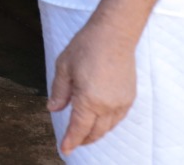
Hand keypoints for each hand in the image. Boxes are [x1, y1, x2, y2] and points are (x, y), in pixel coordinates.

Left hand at [47, 21, 137, 154]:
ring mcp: (121, 102)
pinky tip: (99, 121)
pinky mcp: (130, 97)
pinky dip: (107, 124)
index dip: (71, 141)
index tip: (65, 149)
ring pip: (108, 127)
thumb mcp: (64, 67)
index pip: (79, 128)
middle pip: (95, 132)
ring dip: (96, 133)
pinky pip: (118, 118)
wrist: (114, 34)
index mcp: (89, 100)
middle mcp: (108, 105)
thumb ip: (59, 92)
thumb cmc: (87, 47)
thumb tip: (53, 109)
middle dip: (83, 140)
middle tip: (72, 143)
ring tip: (84, 134)